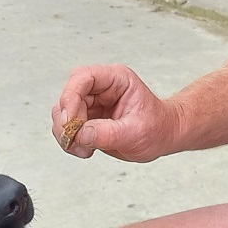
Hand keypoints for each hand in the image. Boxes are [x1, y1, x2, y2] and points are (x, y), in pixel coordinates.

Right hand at [52, 65, 180, 161]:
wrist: (164, 138)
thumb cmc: (158, 127)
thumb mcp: (136, 132)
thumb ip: (107, 133)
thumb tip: (80, 134)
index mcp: (116, 79)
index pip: (83, 77)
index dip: (70, 96)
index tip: (69, 120)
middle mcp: (102, 88)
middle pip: (69, 96)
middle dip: (67, 120)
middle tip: (74, 140)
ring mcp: (93, 104)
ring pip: (63, 113)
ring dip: (66, 133)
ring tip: (84, 149)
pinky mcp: (89, 120)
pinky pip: (68, 128)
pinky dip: (70, 141)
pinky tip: (86, 150)